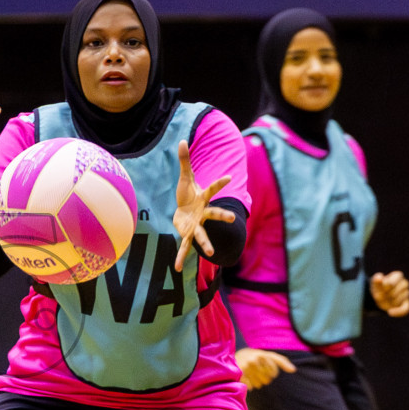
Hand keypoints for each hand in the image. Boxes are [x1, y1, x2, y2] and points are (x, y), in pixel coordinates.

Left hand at [172, 140, 233, 270]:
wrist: (184, 212)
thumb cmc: (188, 195)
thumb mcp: (186, 178)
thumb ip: (185, 161)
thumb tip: (182, 140)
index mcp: (203, 198)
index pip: (212, 189)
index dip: (219, 183)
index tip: (228, 177)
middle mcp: (203, 213)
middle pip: (214, 214)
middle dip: (222, 217)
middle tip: (232, 220)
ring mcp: (196, 225)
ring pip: (202, 234)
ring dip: (206, 243)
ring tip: (210, 251)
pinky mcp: (187, 235)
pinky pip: (184, 247)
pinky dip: (180, 257)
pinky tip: (176, 269)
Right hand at [235, 347, 294, 389]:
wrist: (233, 357)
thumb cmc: (254, 357)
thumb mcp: (268, 355)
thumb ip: (281, 361)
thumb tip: (294, 370)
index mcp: (262, 354)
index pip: (274, 373)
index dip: (272, 373)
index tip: (266, 368)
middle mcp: (254, 360)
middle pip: (267, 380)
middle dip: (263, 378)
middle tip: (257, 371)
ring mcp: (246, 367)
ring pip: (259, 384)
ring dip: (256, 382)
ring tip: (251, 374)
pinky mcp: (239, 375)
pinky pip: (251, 387)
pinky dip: (249, 385)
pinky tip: (246, 378)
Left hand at [370, 271, 408, 316]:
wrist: (379, 298)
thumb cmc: (378, 289)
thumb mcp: (375, 284)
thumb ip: (376, 281)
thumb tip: (379, 277)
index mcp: (398, 276)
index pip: (396, 279)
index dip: (388, 285)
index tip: (381, 288)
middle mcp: (404, 284)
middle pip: (397, 290)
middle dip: (387, 294)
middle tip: (379, 296)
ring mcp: (407, 294)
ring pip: (399, 299)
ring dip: (389, 302)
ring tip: (384, 300)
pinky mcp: (407, 304)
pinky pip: (406, 309)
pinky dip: (398, 311)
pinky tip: (389, 312)